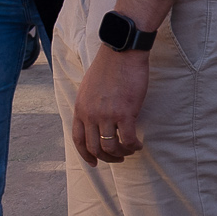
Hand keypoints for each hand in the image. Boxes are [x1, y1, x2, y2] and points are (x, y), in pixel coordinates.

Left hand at [70, 46, 149, 164]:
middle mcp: (90, 114)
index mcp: (80, 108)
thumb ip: (88, 106)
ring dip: (122, 153)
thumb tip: (94, 121)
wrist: (121, 52)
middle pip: (94, 147)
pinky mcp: (124, 113)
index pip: (78, 140)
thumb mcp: (88, 87)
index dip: (85, 155)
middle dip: (107, 158)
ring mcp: (106, 114)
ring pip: (111, 147)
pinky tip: (138, 144)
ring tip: (130, 149)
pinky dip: (133, 146)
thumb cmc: (108, 67)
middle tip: (118, 157)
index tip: (94, 163)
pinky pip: (127, 140)